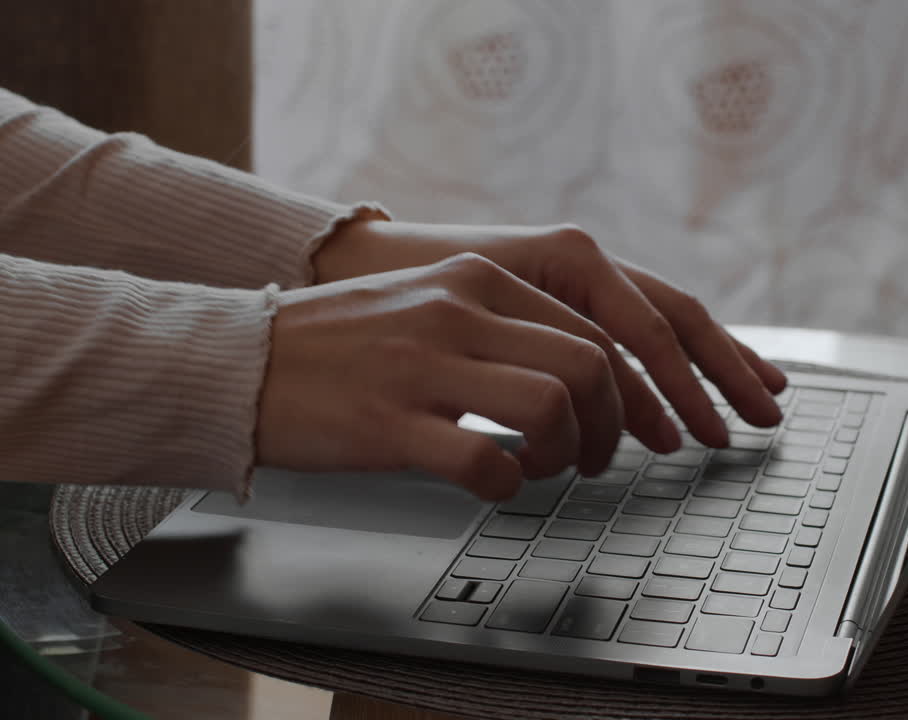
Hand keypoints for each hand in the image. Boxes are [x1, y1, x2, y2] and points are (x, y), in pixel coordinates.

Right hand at [257, 254, 671, 499]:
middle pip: (589, 366)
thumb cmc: (337, 343)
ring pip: (553, 406)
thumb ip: (496, 320)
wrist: (238, 360)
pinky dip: (508, 486)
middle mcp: (457, 312)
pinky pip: (487, 462)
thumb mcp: (426, 301)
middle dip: (613, 424)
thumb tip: (577, 366)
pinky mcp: (390, 424)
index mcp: (474, 279)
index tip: (622, 425)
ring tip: (544, 470)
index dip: (625, 389)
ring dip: (567, 453)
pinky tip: (494, 486)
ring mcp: (423, 367)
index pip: (591, 329)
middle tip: (595, 458)